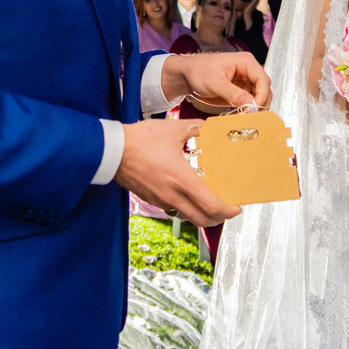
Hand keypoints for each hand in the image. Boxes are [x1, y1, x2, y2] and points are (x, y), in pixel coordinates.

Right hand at [114, 118, 239, 226]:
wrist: (111, 150)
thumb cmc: (140, 139)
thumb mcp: (172, 129)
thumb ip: (195, 128)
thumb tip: (208, 127)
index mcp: (181, 180)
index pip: (212, 206)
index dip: (228, 211)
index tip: (237, 206)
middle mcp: (172, 196)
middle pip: (203, 220)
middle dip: (219, 218)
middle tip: (227, 207)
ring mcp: (160, 200)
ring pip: (188, 217)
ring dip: (202, 214)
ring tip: (209, 200)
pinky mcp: (151, 199)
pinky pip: (174, 210)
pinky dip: (186, 207)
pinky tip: (188, 192)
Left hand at [160, 52, 271, 112]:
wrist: (187, 76)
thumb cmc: (198, 71)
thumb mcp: (214, 82)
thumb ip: (233, 93)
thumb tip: (250, 105)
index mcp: (245, 62)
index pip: (263, 80)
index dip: (262, 96)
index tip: (254, 109)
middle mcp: (249, 72)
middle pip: (264, 90)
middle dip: (260, 105)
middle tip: (252, 118)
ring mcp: (246, 83)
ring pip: (259, 99)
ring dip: (255, 110)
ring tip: (246, 120)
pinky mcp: (241, 94)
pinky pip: (250, 105)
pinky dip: (248, 113)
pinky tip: (241, 118)